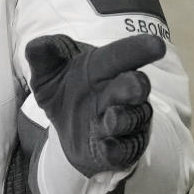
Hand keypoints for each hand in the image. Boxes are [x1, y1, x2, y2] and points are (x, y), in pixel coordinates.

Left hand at [26, 32, 165, 176]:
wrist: (68, 128)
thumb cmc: (65, 90)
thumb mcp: (47, 74)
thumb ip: (43, 57)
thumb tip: (37, 44)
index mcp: (105, 67)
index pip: (122, 55)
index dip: (138, 50)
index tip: (156, 45)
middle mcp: (122, 91)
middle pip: (136, 86)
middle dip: (135, 86)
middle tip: (135, 87)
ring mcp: (128, 119)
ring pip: (133, 118)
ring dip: (122, 119)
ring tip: (108, 118)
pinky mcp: (124, 147)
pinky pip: (125, 149)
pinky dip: (116, 149)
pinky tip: (105, 146)